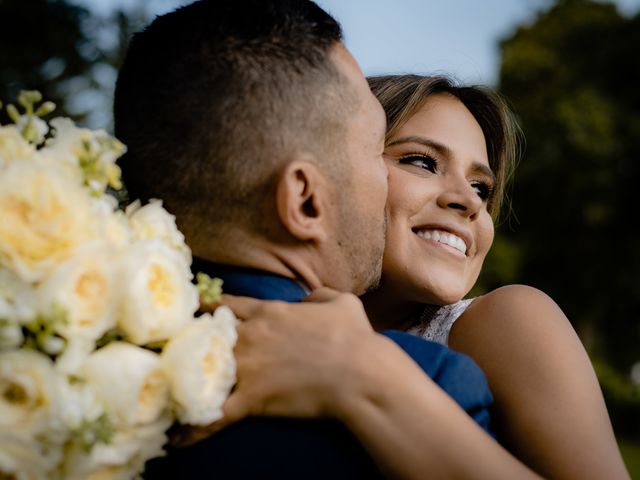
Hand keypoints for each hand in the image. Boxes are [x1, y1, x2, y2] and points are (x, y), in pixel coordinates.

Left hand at [172, 288, 379, 446]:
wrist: (360, 373)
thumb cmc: (355, 336)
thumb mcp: (342, 302)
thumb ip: (318, 295)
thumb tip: (307, 299)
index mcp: (268, 311)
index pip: (225, 305)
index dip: (207, 309)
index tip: (194, 315)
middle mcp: (250, 335)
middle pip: (203, 335)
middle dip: (185, 343)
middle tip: (169, 353)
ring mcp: (248, 367)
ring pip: (201, 373)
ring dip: (183, 384)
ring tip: (164, 396)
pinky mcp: (252, 399)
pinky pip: (214, 415)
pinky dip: (195, 428)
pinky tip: (176, 439)